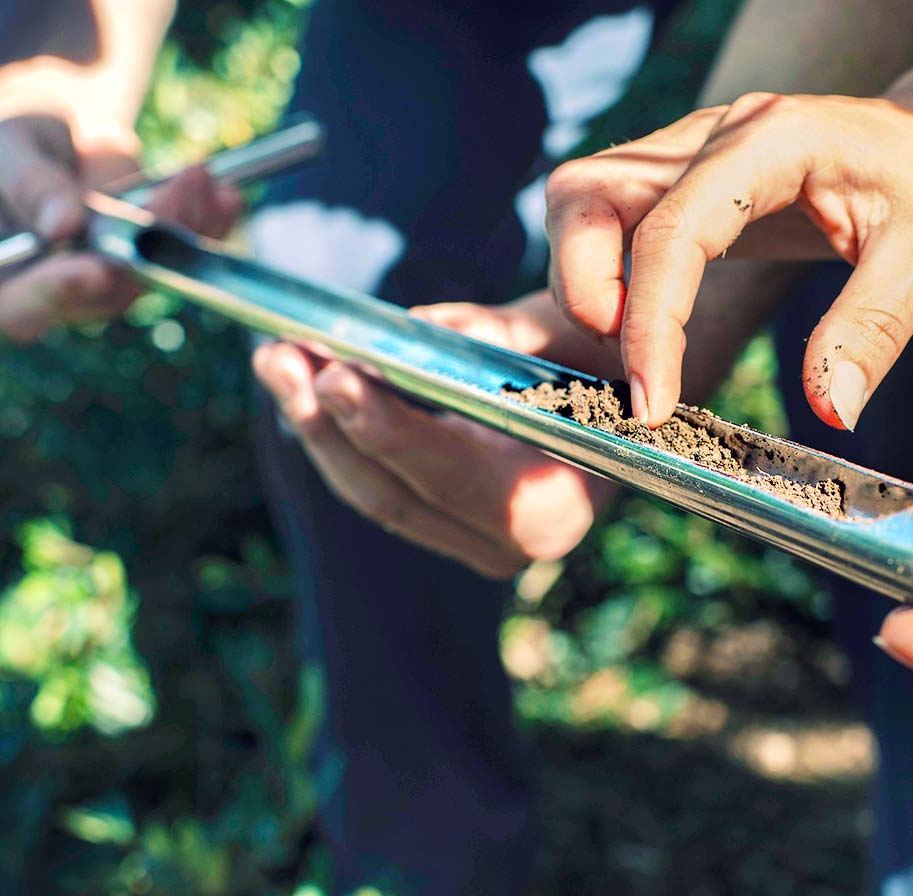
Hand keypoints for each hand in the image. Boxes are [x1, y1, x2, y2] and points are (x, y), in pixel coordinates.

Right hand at [0, 114, 241, 340]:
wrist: (58, 129)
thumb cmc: (13, 142)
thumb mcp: (7, 149)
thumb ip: (29, 184)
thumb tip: (62, 226)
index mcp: (3, 280)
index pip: (25, 309)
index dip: (62, 294)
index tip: (98, 267)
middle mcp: (61, 294)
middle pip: (109, 289)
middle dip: (149, 239)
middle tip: (176, 188)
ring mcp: (112, 283)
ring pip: (157, 270)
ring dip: (187, 226)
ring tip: (199, 176)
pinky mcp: (150, 263)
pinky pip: (186, 253)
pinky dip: (211, 224)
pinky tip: (226, 195)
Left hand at [252, 291, 621, 578]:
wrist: (635, 407)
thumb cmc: (609, 360)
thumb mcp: (570, 332)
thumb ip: (498, 333)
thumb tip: (413, 330)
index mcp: (552, 507)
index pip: (449, 472)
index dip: (387, 426)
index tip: (337, 375)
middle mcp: (510, 546)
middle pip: (391, 493)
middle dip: (326, 423)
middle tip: (279, 357)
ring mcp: (474, 546)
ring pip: (372, 494)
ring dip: (316, 426)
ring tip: (277, 361)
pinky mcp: (448, 529)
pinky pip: (379, 487)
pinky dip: (339, 436)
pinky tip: (305, 385)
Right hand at [543, 92, 912, 427]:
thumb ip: (873, 330)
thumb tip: (829, 411)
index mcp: (773, 141)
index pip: (675, 227)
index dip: (649, 321)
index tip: (651, 403)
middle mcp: (713, 135)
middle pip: (589, 191)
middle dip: (583, 288)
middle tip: (628, 371)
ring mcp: (688, 152)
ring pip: (583, 198)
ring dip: (582, 280)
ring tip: (634, 352)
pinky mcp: (680, 180)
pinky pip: (607, 217)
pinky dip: (602, 277)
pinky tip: (646, 331)